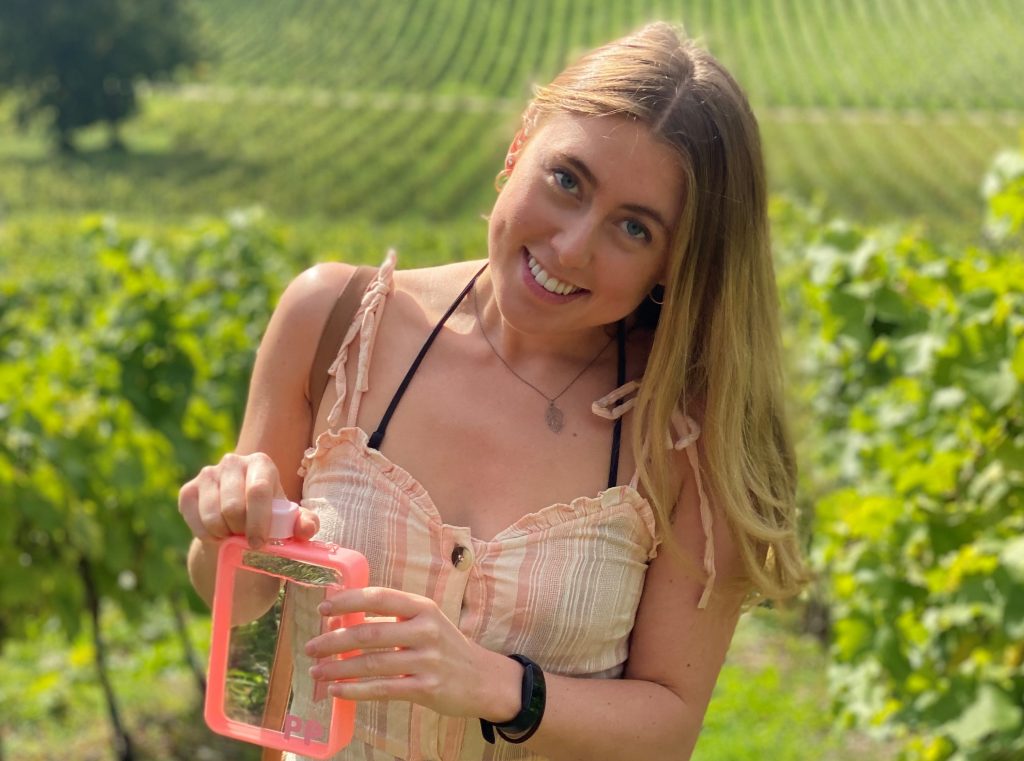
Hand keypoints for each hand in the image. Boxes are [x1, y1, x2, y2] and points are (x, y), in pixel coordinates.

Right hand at [177, 451, 318, 547]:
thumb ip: (305, 523)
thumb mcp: (291, 520)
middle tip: (246, 538)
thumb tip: (307, 530)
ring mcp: (208, 473)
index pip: (258, 491)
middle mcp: (232, 462)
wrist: (239, 518)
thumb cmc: (271, 515)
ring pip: (213, 516)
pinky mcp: (188, 489)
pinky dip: (207, 535)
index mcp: (261, 463)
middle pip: (233, 506)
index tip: (259, 544)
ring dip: (224, 534)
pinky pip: (194, 521)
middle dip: (241, 531)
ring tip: (234, 534)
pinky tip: (217, 532)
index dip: (258, 522)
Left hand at [305, 587, 521, 720]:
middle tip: (310, 647)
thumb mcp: (426, 620)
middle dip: (333, 640)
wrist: (483, 678)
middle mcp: (426, 629)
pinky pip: (383, 689)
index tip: (323, 608)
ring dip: (338, 668)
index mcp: (423, 607)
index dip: (348, 601)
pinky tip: (337, 690)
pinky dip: (355, 690)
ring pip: (372, 663)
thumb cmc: (445, 646)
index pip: (379, 597)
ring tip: (316, 671)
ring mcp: (428, 660)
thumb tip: (345, 615)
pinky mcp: (427, 688)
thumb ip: (393, 616)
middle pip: (369, 633)